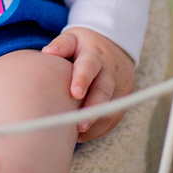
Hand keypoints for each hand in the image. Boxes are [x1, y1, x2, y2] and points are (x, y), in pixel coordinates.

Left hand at [41, 27, 135, 141]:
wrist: (113, 44)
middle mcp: (110, 70)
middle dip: (92, 109)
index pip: (89, 66)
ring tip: (78, 134)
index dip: (83, 79)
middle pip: (103, 91)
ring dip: (97, 123)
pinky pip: (115, 116)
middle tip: (79, 125)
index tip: (75, 93)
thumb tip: (47, 52)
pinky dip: (101, 127)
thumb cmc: (84, 45)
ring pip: (112, 107)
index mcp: (94, 54)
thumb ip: (61, 45)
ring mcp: (120, 84)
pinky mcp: (124, 96)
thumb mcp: (73, 38)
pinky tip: (85, 134)